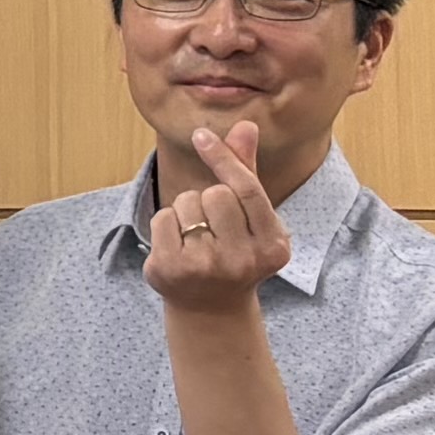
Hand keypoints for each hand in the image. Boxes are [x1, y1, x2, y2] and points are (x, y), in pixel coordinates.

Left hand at [147, 125, 292, 316]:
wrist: (211, 308)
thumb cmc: (234, 252)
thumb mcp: (250, 218)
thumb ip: (247, 172)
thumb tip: (246, 126)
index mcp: (273, 246)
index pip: (245, 190)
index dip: (223, 158)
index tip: (202, 135)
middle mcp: (243, 260)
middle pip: (214, 194)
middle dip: (208, 198)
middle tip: (213, 226)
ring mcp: (206, 268)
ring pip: (186, 203)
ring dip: (186, 211)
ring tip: (197, 238)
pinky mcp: (171, 271)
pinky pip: (161, 219)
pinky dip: (165, 225)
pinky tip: (177, 247)